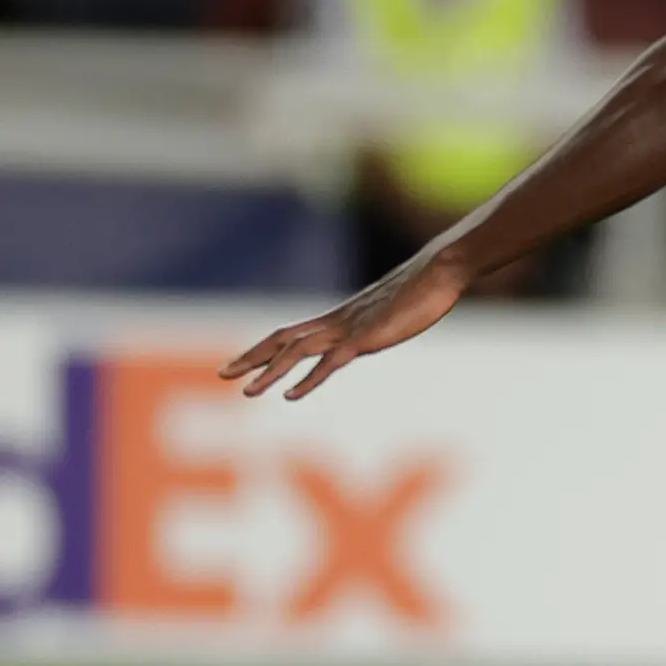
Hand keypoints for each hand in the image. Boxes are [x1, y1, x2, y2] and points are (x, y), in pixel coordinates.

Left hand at [224, 255, 471, 401]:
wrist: (443, 269)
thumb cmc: (430, 285)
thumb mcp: (402, 308)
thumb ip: (390, 317)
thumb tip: (393, 319)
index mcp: (343, 317)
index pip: (292, 332)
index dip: (265, 348)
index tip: (242, 363)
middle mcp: (339, 321)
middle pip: (284, 339)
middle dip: (252, 357)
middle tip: (223, 374)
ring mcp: (351, 329)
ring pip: (298, 351)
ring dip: (270, 371)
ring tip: (247, 392)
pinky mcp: (367, 338)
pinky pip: (329, 362)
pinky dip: (307, 378)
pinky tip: (291, 395)